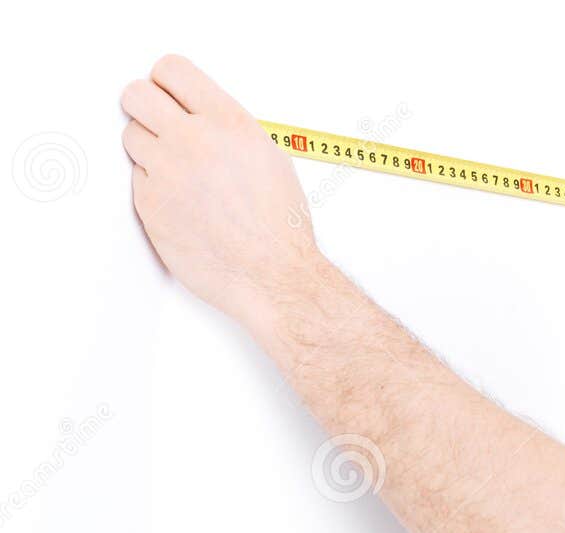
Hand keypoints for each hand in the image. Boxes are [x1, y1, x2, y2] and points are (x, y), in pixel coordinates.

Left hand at [121, 55, 317, 333]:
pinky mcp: (150, 203)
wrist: (274, 276)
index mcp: (228, 123)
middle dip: (143, 106)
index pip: (171, 70)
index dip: (166, 82)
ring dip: (149, 150)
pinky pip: (138, 180)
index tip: (167, 94)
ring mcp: (166, 171)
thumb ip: (228, 129)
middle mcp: (193, 140)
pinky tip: (184, 206)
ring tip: (179, 174)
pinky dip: (156, 189)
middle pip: (136, 95)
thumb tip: (201, 117)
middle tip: (156, 124)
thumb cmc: (280, 228)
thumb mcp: (270, 159)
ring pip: (131, 137)